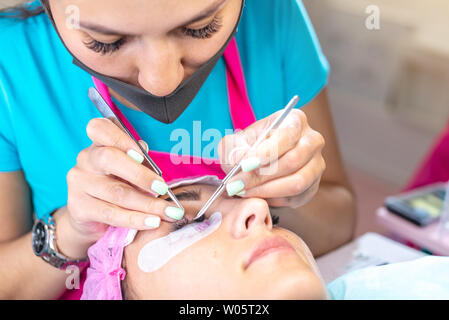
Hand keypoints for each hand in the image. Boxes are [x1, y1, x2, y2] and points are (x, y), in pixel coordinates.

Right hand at [65, 118, 184, 243]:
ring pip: (116, 192)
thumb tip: (151, 161)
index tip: (142, 155)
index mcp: (99, 144)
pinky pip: (111, 213)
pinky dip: (135, 219)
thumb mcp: (129, 171)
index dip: (121, 139)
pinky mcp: (78, 207)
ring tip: (167, 212)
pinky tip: (152, 222)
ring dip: (147, 203)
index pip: (100, 128)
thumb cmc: (118, 186)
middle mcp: (86, 159)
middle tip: (163, 188)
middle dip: (140, 175)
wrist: (93, 219)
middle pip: (109, 159)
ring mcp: (79, 183)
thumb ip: (139, 162)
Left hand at [218, 109, 325, 208]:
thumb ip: (234, 149)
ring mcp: (315, 165)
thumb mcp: (235, 143)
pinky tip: (256, 195)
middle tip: (237, 184)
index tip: (245, 165)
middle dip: (261, 176)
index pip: (287, 135)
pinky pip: (295, 198)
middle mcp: (312, 141)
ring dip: (266, 190)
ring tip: (243, 191)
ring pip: (296, 183)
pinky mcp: (312, 187)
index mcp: (295, 121)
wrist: (256, 164)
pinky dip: (273, 199)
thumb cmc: (248, 148)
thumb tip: (238, 159)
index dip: (266, 152)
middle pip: (293, 161)